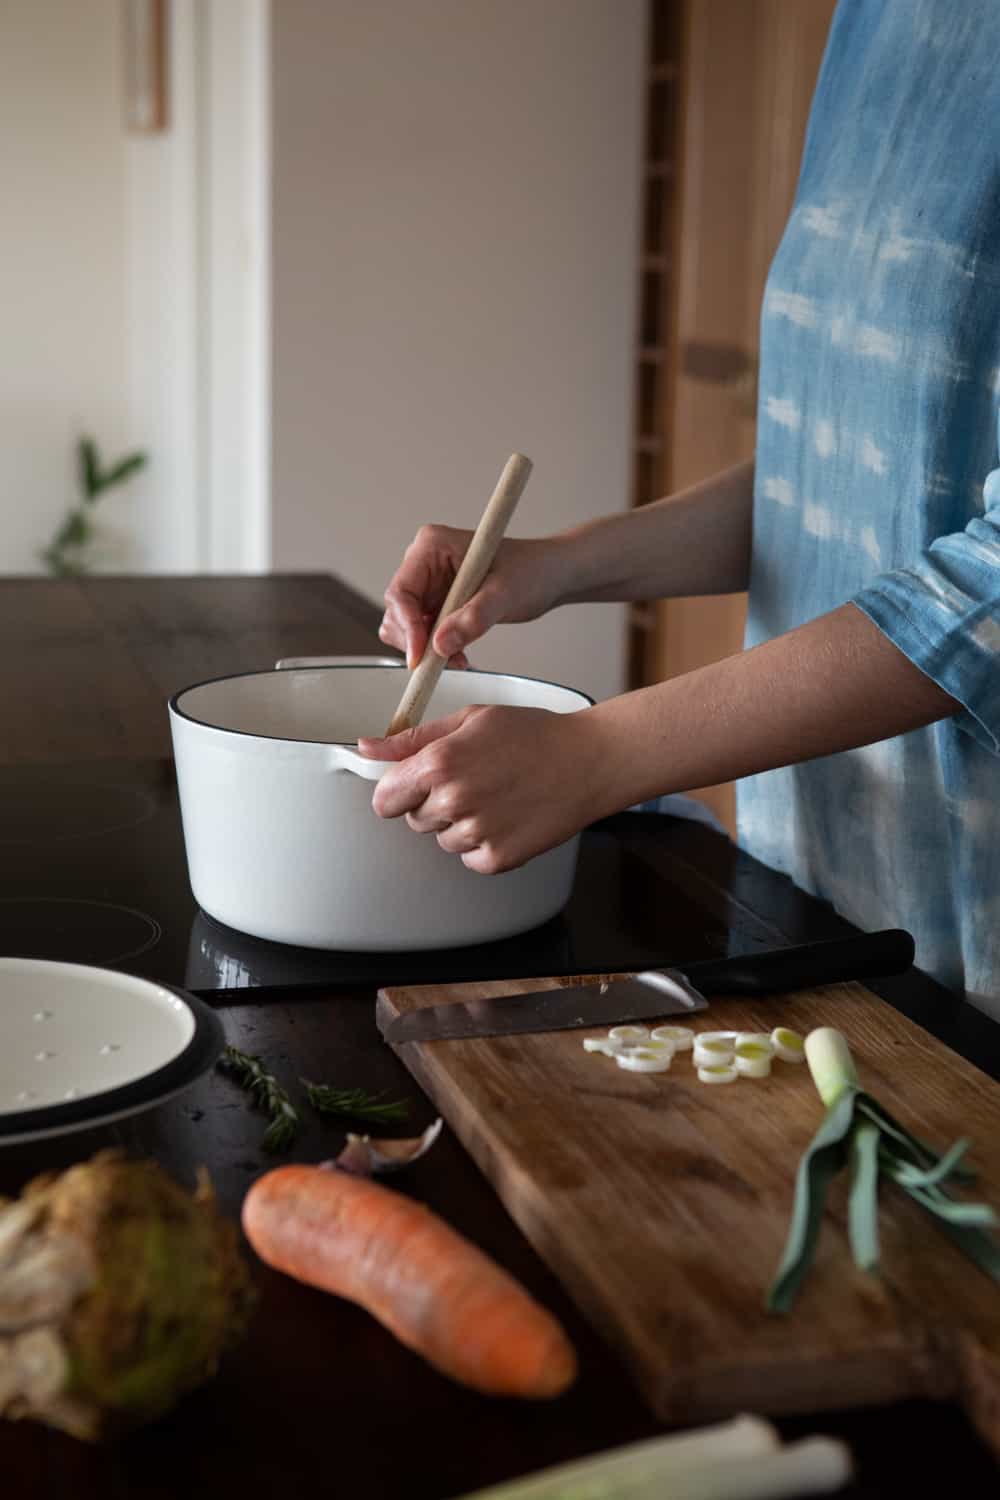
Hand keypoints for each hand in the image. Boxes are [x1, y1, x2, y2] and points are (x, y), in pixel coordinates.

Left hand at [359, 706, 616, 872]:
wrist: (588, 761)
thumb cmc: (533, 734)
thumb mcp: (470, 720)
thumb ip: (413, 739)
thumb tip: (367, 748)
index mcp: (439, 763)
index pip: (384, 799)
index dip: (398, 791)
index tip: (414, 785)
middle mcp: (453, 801)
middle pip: (413, 820)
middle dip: (433, 803)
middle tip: (473, 781)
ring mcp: (476, 833)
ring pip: (442, 839)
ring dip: (460, 824)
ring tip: (495, 796)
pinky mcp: (498, 858)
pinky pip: (470, 857)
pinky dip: (484, 844)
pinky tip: (507, 817)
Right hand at [379, 527, 571, 668]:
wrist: (550, 575)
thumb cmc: (532, 570)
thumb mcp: (505, 593)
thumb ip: (474, 618)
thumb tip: (440, 644)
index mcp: (432, 546)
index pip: (401, 592)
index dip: (407, 627)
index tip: (421, 655)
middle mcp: (424, 563)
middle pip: (397, 611)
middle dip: (417, 641)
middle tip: (444, 661)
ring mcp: (429, 583)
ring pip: (406, 626)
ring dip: (427, 648)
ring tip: (459, 657)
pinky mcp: (438, 602)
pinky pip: (423, 632)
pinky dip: (436, 649)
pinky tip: (460, 654)